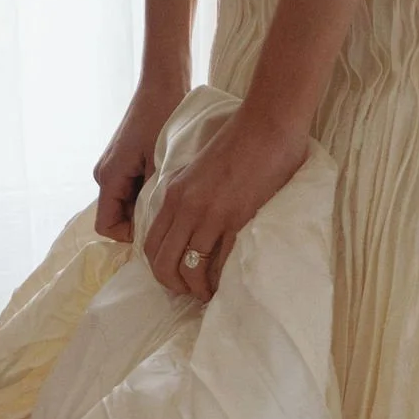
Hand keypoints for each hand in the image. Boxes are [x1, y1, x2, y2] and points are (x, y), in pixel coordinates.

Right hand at [93, 71, 187, 239]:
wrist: (163, 81)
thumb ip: (153, 196)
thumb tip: (155, 228)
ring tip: (173, 198)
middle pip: (118, 216)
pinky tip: (170, 183)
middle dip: (142, 221)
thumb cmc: (163, 115)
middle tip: (172, 216)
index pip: (108, 227)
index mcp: (109, 176)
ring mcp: (113, 165)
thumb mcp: (162, 161)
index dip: (131, 236)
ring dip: (147, 205)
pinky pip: (132, 188)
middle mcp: (105, 173)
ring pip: (127, 202)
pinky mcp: (124, 158)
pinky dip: (148, 191)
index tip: (158, 229)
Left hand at [142, 107, 309, 300]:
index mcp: (173, 194)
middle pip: (163, 263)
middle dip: (174, 285)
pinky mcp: (236, 219)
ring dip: (198, 289)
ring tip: (210, 294)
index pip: (151, 244)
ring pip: (190, 269)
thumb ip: (186, 194)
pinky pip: (220, 262)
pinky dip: (220, 280)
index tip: (176, 277)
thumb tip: (186, 223)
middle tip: (191, 292)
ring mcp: (209, 215)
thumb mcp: (197, 168)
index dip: (160, 269)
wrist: (267, 125)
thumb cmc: (238, 141)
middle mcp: (185, 207)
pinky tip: (227, 285)